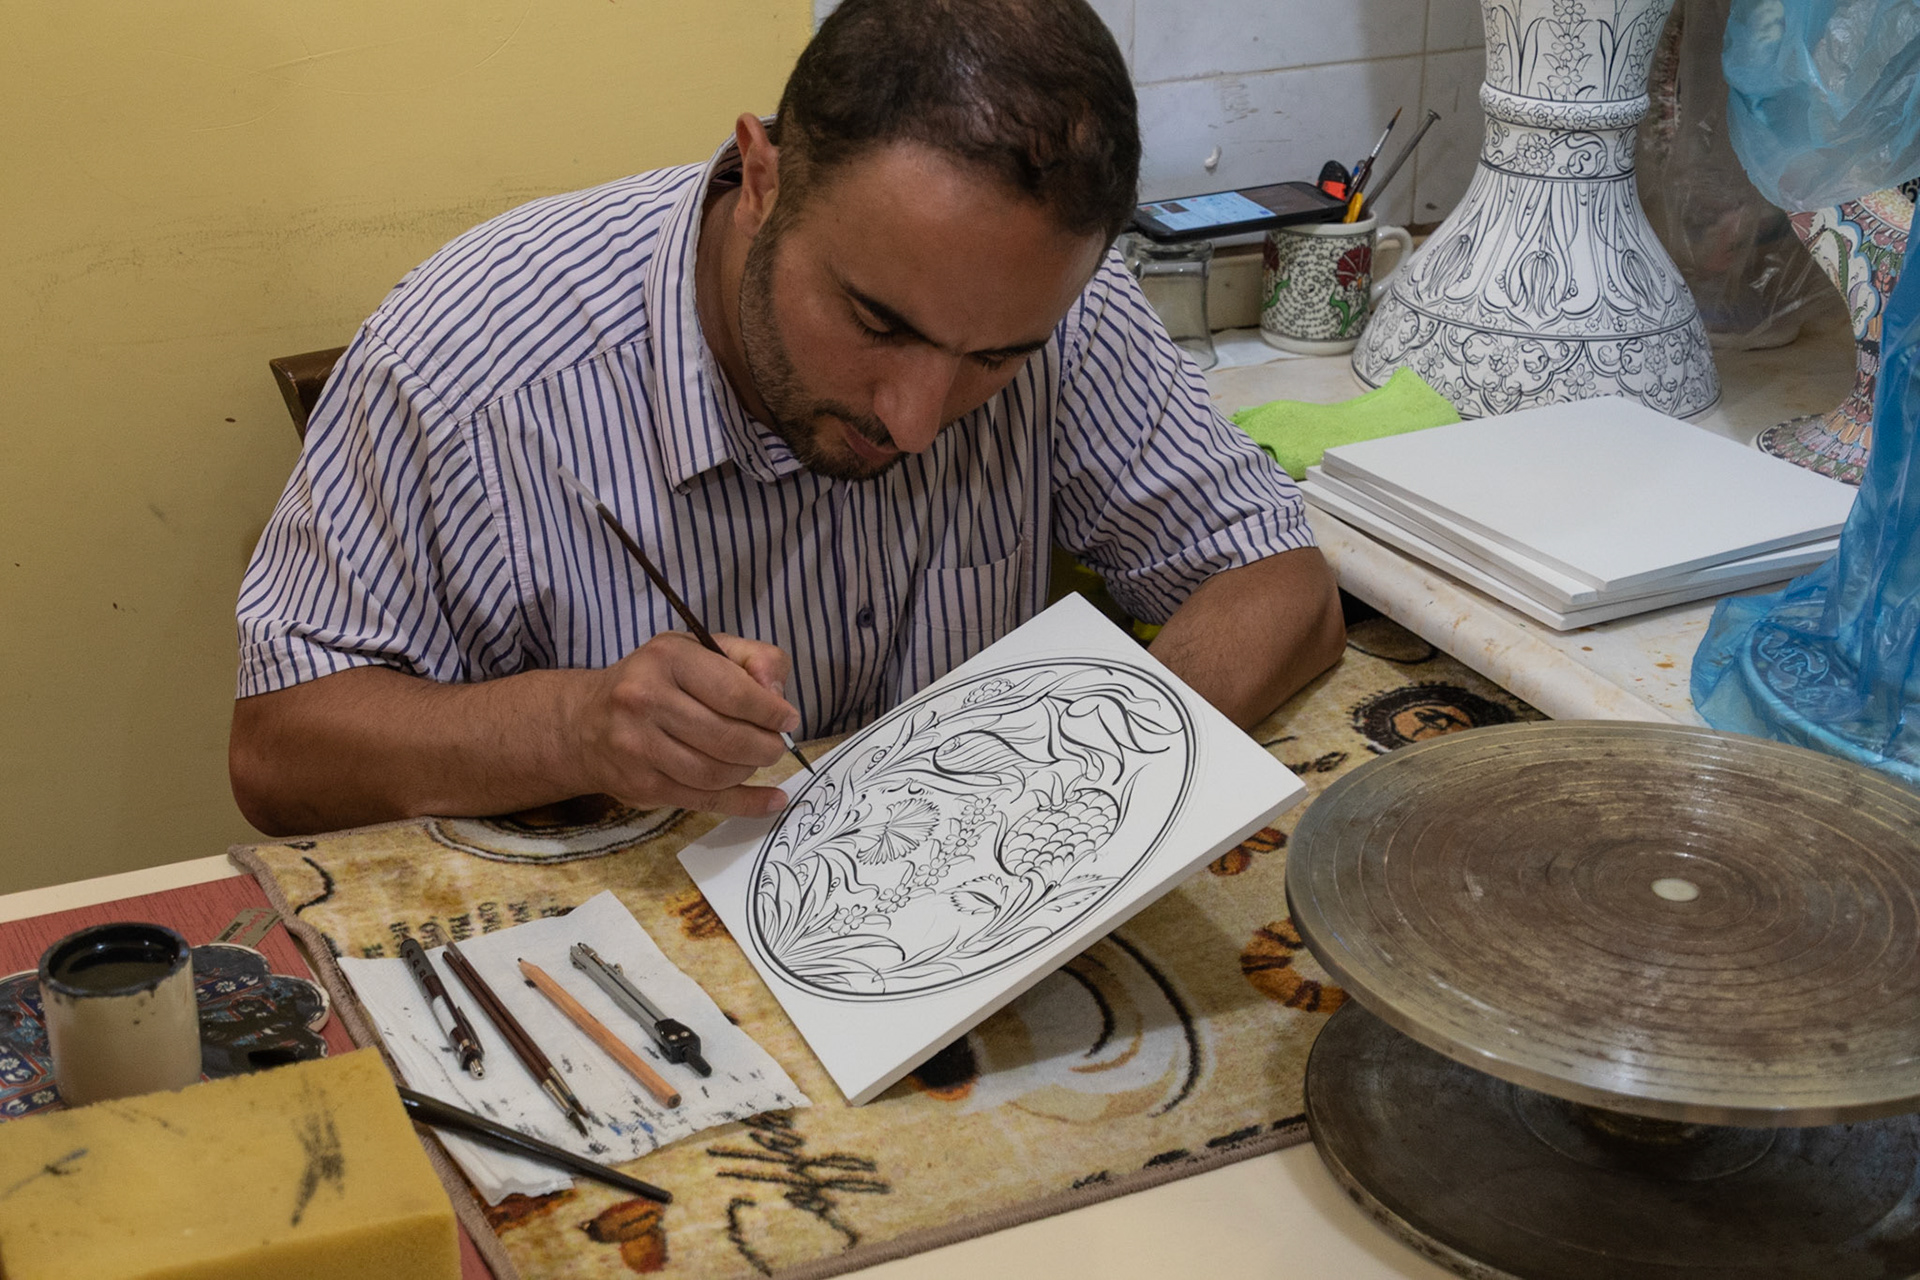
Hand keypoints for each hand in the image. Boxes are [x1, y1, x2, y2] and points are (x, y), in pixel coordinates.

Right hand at [573, 632, 799, 815]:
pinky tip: (771, 800)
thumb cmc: (655, 680)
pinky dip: (746, 804)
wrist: (585, 722)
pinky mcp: (641, 786)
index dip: (771, 711)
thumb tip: (778, 696)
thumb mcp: (699, 650)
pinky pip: (705, 800)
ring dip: (750, 771)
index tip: (787, 719)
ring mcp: (639, 747)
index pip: (735, 692)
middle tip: (775, 745)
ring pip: (717, 773)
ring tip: (755, 760)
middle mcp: (646, 700)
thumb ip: (751, 658)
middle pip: (728, 737)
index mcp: (668, 659)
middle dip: (766, 746)